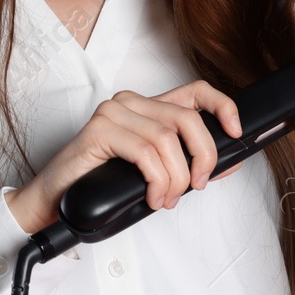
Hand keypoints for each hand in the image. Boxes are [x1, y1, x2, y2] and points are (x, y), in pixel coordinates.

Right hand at [5, 80, 244, 232]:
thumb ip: (189, 165)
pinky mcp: (99, 130)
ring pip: (167, 140)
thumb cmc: (103, 186)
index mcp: (148, 107)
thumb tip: (231, 163)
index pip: (196, 91)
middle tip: (197, 185)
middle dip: (203, 156)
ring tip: (167, 199)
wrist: (57, 203)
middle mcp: (131, 103)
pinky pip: (145, 152)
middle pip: (187, 118)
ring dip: (176, 178)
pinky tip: (152, 196)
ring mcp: (113, 113)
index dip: (223, 106)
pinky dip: (157, 180)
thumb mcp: (156, 175)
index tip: (237, 131)